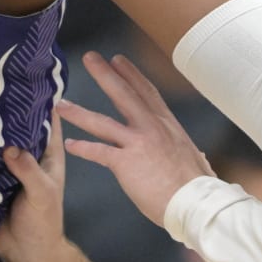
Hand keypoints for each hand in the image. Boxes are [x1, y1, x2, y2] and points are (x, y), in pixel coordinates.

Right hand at [0, 110, 68, 261]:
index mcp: (48, 154)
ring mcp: (6, 166)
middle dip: (5, 109)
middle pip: (17, 126)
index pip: (47, 118)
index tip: (23, 73)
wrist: (23, 253)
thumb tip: (9, 145)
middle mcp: (27, 155)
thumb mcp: (42, 194)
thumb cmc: (41, 222)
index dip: (39, 97)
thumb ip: (29, 170)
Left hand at [57, 51, 214, 224]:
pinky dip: (83, 148)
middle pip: (124, 94)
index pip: (147, 93)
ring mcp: (139, 143)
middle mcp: (152, 128)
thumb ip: (193, 155)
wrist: (197, 203)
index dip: (131, 74)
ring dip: (79, 113)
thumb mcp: (197, 162)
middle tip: (89, 57)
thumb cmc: (199, 188)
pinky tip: (69, 145)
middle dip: (105, 74)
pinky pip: (99, 152)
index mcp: (169, 126)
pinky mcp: (127, 163)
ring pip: (102, 122)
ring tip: (60, 105)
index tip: (117, 59)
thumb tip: (201, 155)